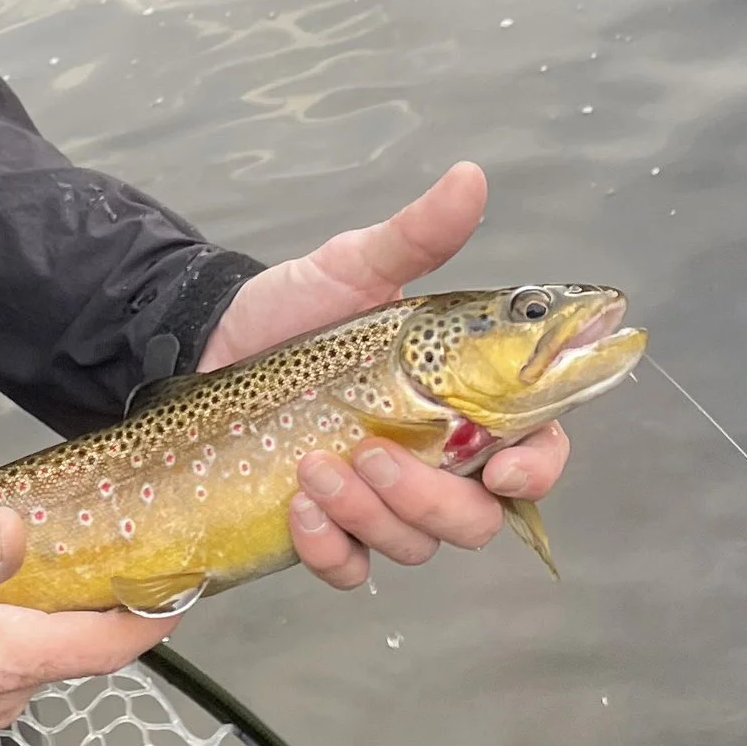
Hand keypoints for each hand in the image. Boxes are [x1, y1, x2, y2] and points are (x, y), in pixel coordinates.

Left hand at [197, 159, 570, 593]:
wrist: (210, 341)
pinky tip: (297, 509)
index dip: (536, 469)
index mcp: (464, 401)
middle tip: (371, 452)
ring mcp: (382, 501)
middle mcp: (436, 459)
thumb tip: (468, 178)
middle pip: (478, 518)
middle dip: (432, 499)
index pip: (534, 449)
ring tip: (311, 467)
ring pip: (416, 544)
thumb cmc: (296, 307)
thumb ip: (417, 237)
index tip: (505, 468)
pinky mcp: (329, 528)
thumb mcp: (354, 268)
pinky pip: (351, 567)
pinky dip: (330, 549)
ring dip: (371, 515)